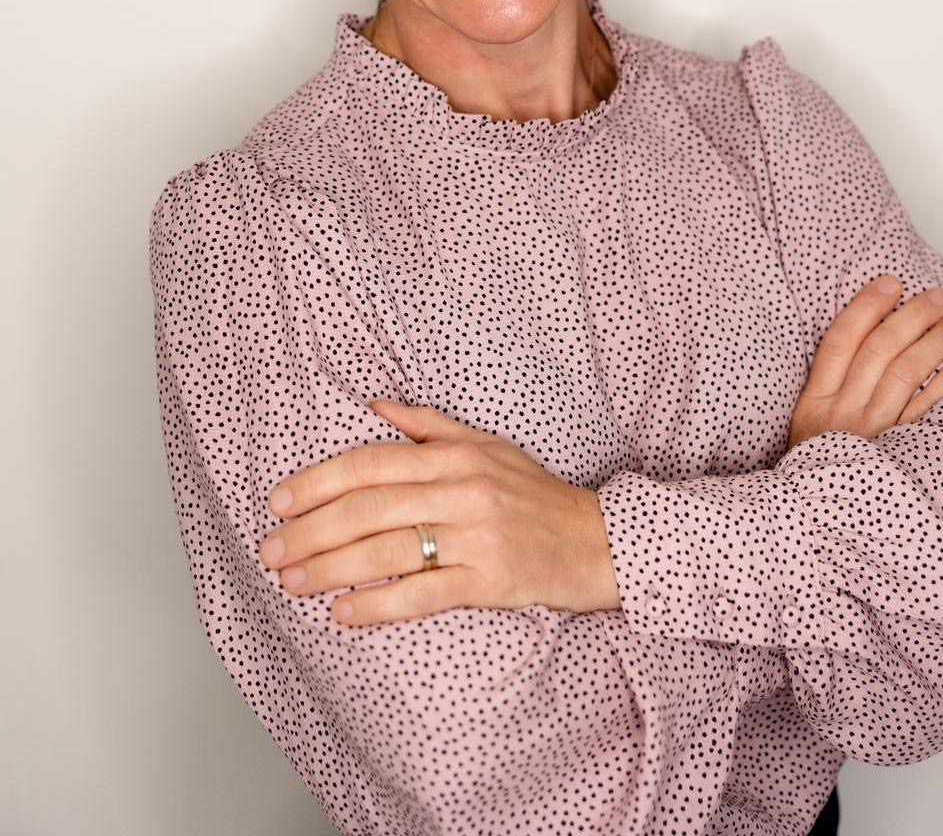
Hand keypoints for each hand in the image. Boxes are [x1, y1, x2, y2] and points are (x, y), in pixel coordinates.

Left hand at [258, 399, 617, 624]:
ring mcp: (475, 536)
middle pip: (369, 507)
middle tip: (271, 550)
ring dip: (330, 568)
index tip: (280, 501)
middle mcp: (462, 489)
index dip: (319, 481)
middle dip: (311, 530)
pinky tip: (342, 613)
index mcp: (454, 455)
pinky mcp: (488, 581)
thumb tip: (374, 405)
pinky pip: (422, 595)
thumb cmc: (533, 494)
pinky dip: (377, 605)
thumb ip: (428, 425)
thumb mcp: (487, 445)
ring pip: (388, 551)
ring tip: (293, 581)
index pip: (372, 462)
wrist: (594, 541)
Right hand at [787, 276, 942, 450]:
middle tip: (938, 297)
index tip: (890, 283)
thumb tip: (864, 335)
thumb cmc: (813, 466)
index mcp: (814, 401)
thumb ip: (828, 385)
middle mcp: (841, 413)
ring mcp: (871, 434)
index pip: (840, 341)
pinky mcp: (895, 454)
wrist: (813, 521)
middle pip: (879, 351)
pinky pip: (926, 413)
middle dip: (912, 317)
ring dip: (934, 344)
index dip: (866, 307)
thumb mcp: (804, 423)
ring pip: (906, 376)